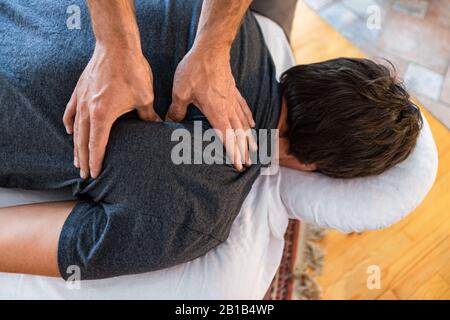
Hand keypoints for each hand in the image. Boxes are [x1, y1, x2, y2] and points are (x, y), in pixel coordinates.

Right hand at [63, 45, 159, 178]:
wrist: (116, 45)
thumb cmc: (132, 71)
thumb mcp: (144, 97)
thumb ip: (148, 116)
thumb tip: (157, 127)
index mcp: (103, 115)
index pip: (97, 145)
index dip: (96, 161)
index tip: (94, 174)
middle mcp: (88, 110)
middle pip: (83, 140)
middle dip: (84, 159)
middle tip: (83, 174)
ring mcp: (81, 99)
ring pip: (76, 128)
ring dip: (76, 145)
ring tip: (76, 159)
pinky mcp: (80, 89)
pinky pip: (71, 110)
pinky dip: (70, 122)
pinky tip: (69, 130)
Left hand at [167, 45, 255, 170]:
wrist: (211, 48)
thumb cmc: (196, 70)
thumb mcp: (180, 92)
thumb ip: (176, 110)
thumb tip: (168, 122)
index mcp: (216, 112)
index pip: (227, 137)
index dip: (233, 153)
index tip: (239, 165)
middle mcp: (228, 108)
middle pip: (239, 133)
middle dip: (244, 150)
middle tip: (249, 163)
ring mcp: (233, 99)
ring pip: (243, 122)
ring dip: (249, 137)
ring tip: (254, 149)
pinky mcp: (233, 90)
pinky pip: (243, 107)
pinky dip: (248, 118)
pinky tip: (252, 123)